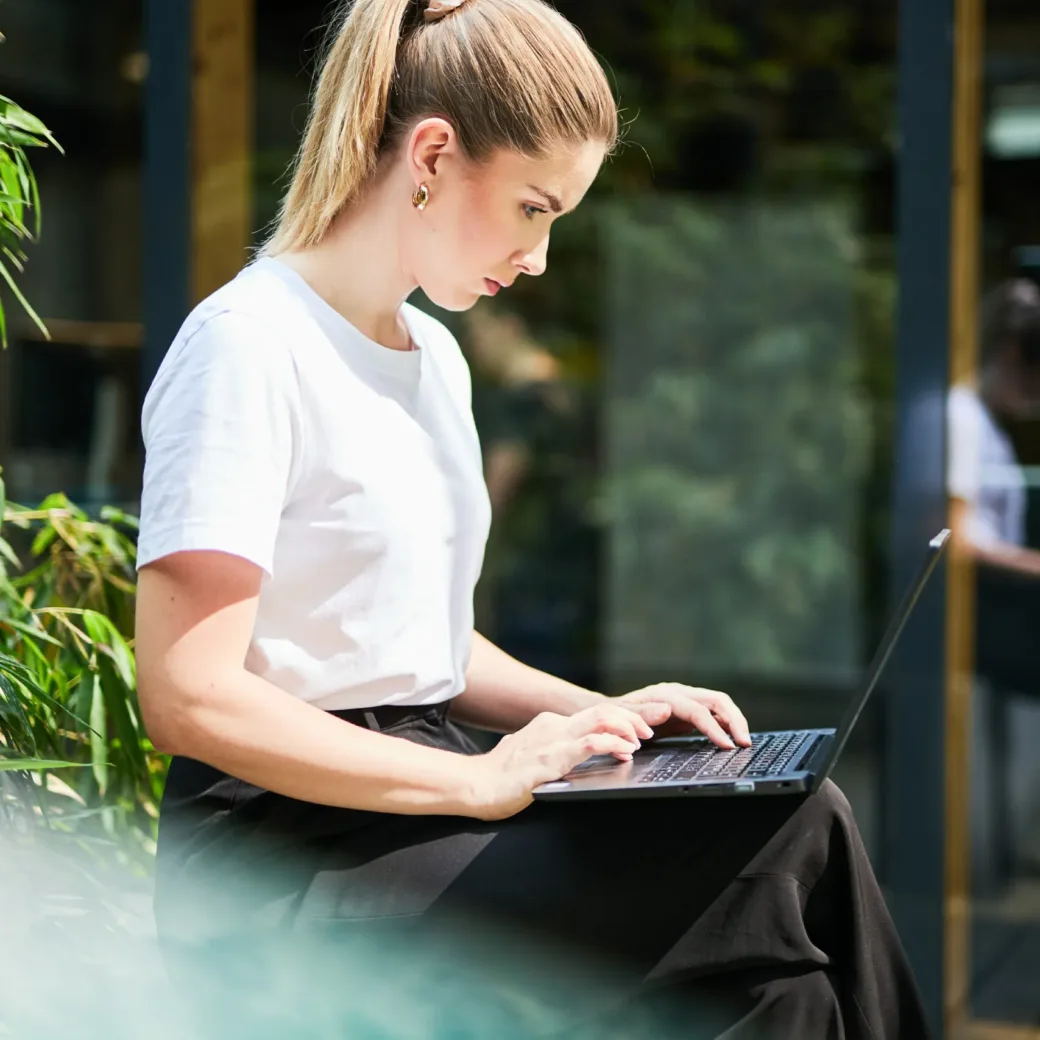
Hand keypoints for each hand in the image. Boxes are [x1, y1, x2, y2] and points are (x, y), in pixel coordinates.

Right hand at [464, 703, 653, 819]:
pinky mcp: (550, 758)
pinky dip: (612, 744)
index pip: (593, 715)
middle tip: (648, 733)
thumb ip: (555, 754)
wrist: (474, 785)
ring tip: (640, 742)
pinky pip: (589, 743)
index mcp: (549, 725)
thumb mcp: (533, 758)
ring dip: (627, 728)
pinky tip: (623, 752)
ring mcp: (551, 739)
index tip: (637, 732)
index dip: (620, 720)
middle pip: (602, 711)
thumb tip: (576, 761)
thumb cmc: (501, 778)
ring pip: (600, 720)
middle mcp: (552, 725)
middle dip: (631, 719)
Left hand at [616, 683, 750, 749]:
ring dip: (734, 720)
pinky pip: (713, 712)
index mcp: (665, 695)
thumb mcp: (624, 716)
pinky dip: (726, 723)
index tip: (727, 745)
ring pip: (719, 703)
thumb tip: (666, 710)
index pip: (698, 710)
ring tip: (744, 741)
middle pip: (716, 699)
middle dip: (734, 720)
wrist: (612, 712)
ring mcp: (685, 699)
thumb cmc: (617, 716)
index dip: (714, 727)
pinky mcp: (688, 708)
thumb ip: (642, 714)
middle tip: (745, 743)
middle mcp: (679, 693)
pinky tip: (732, 737)